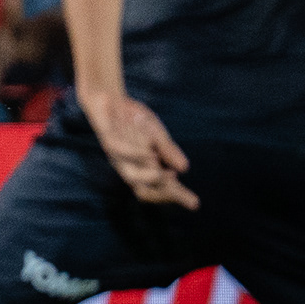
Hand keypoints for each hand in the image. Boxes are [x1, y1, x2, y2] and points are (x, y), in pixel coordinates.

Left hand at [81, 88, 197, 208]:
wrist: (110, 99)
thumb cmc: (135, 120)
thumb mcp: (157, 134)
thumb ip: (168, 151)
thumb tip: (184, 168)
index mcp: (144, 166)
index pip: (161, 188)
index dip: (177, 197)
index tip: (195, 204)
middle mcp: (130, 166)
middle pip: (143, 191)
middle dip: (163, 194)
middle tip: (180, 191)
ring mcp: (118, 156)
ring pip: (131, 177)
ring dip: (152, 178)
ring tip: (171, 176)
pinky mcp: (108, 142)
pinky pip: (121, 153)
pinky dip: (138, 155)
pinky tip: (152, 154)